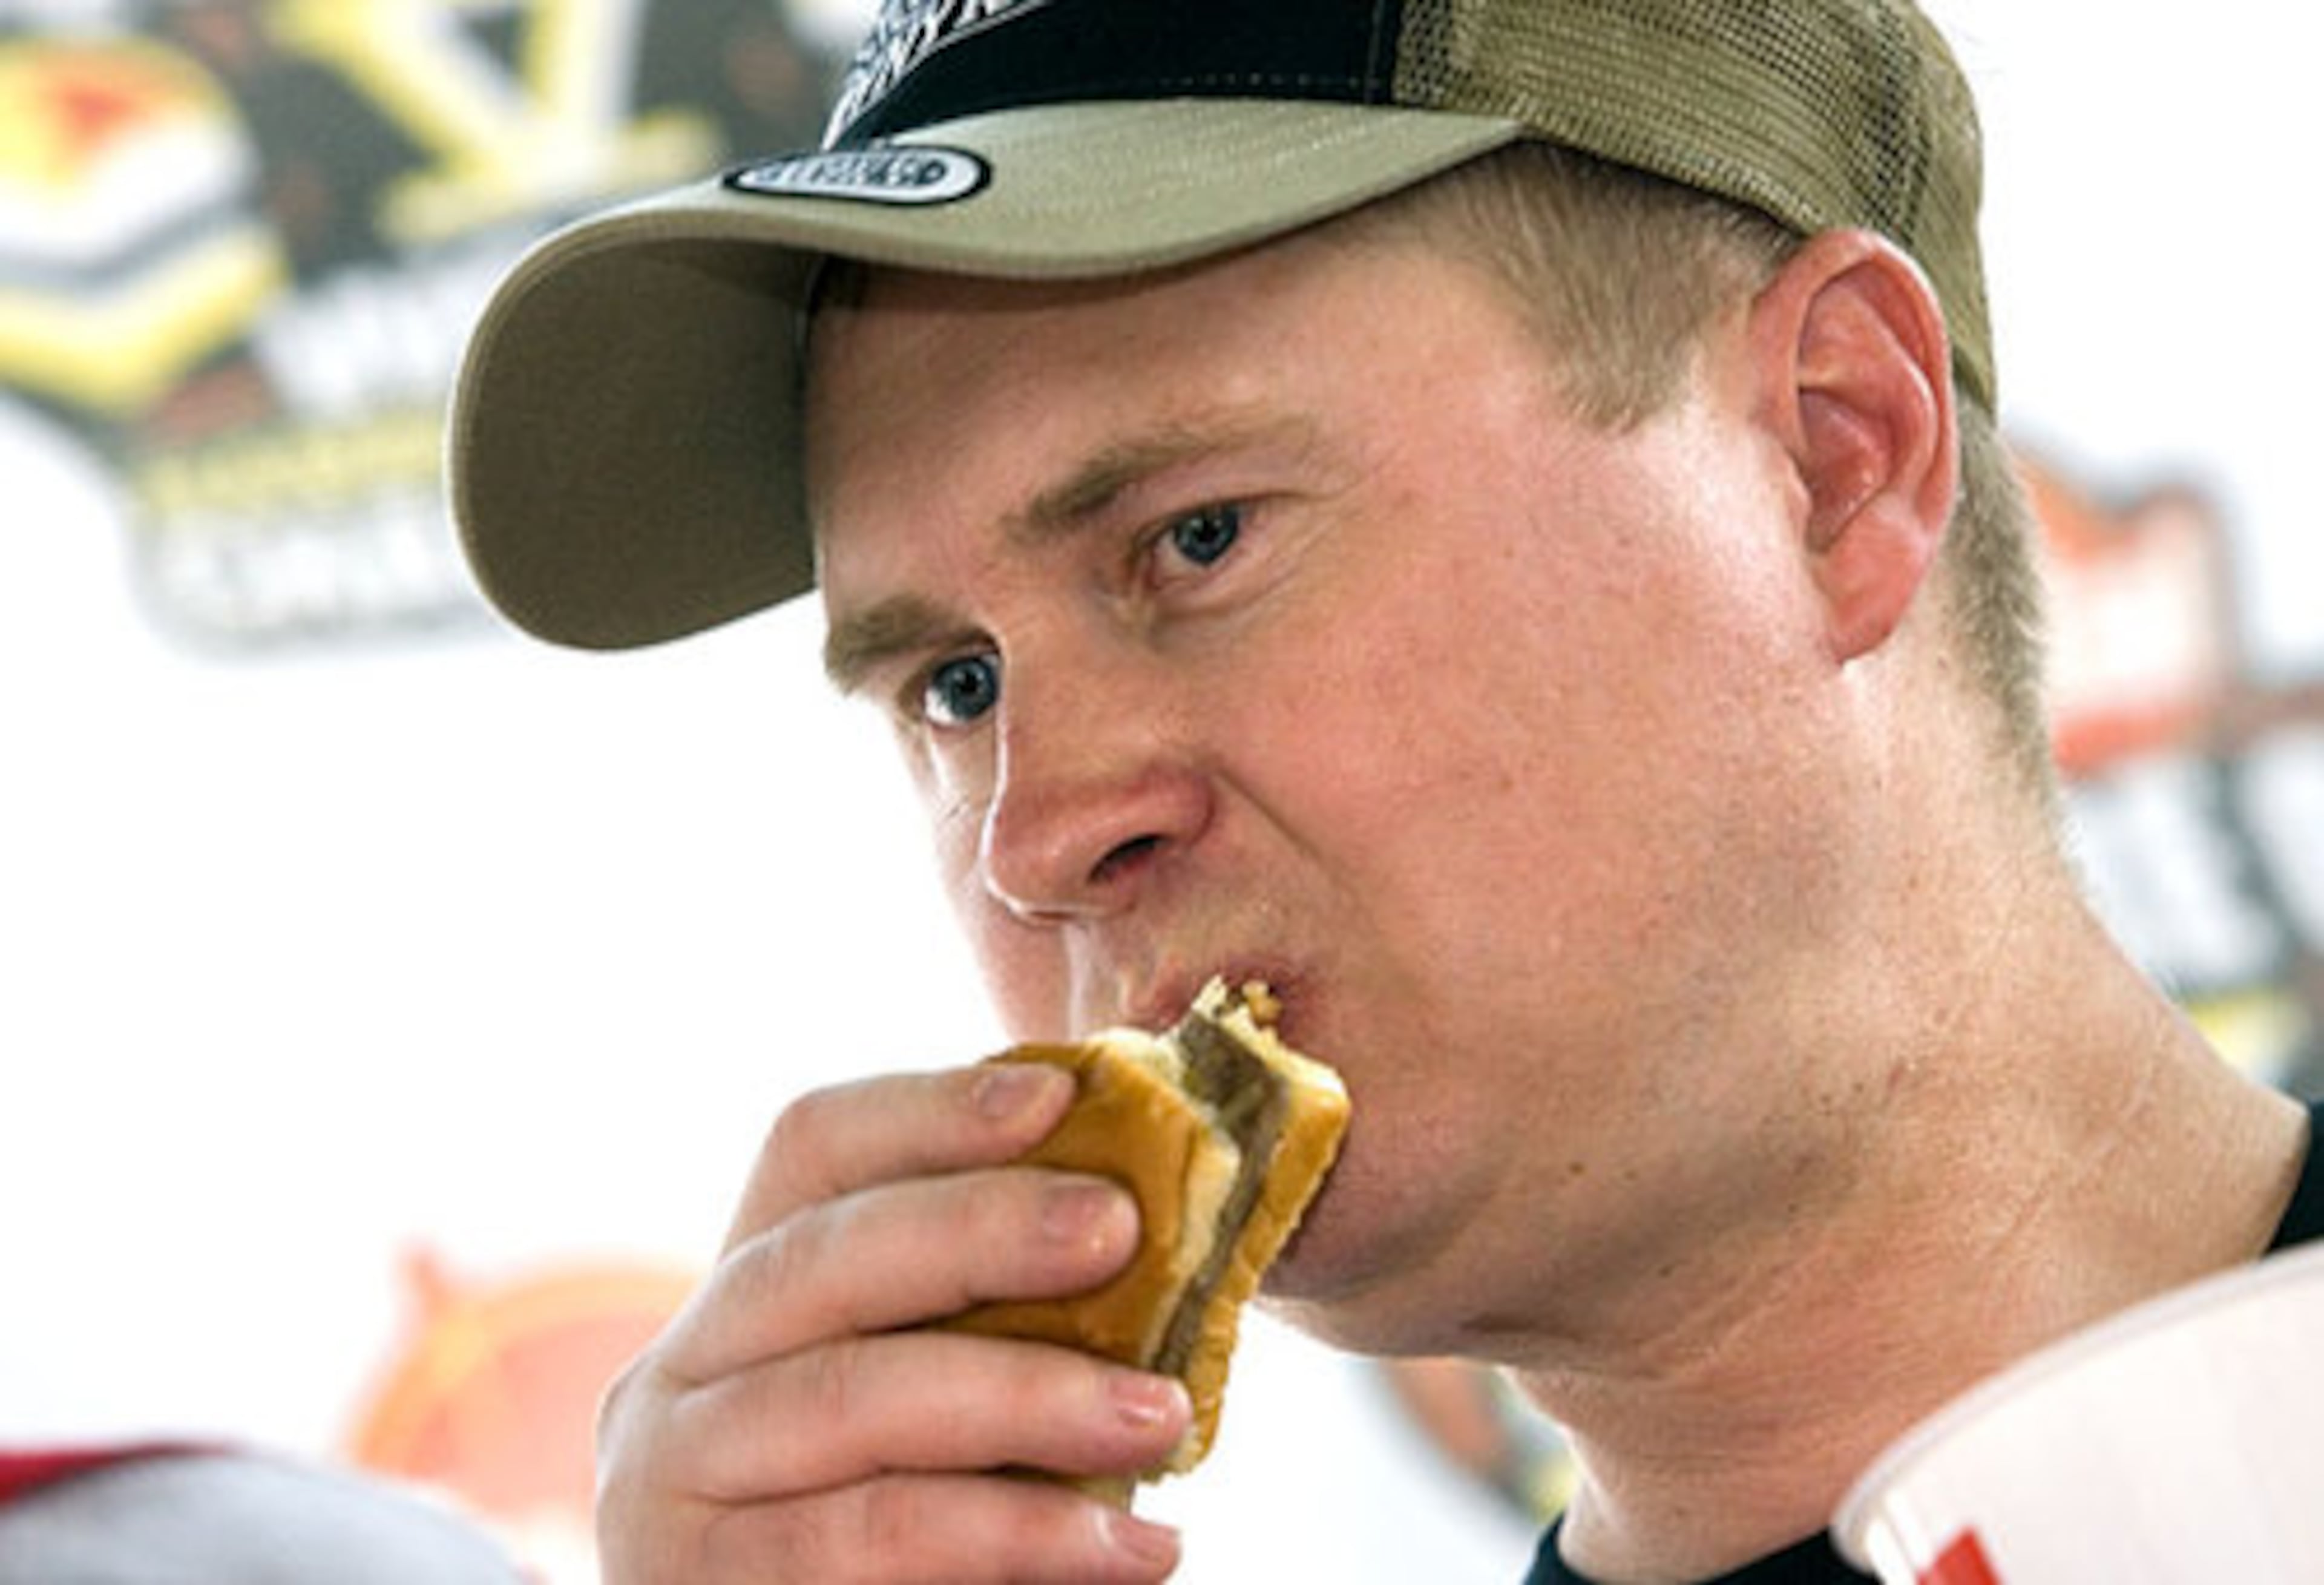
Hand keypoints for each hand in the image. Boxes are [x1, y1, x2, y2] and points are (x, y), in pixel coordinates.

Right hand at [595, 1061, 1193, 1583]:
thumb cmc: (926, 1534)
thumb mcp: (948, 1401)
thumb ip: (1007, 1312)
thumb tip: (1152, 1196)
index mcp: (744, 1295)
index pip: (811, 1151)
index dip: (928, 1108)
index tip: (1058, 1092)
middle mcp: (677, 1373)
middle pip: (819, 1259)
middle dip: (979, 1229)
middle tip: (1121, 1227)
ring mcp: (670, 1486)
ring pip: (849, 1400)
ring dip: (1024, 1396)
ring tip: (1161, 1413)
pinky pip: (866, 1539)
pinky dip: (1011, 1535)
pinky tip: (1126, 1549)